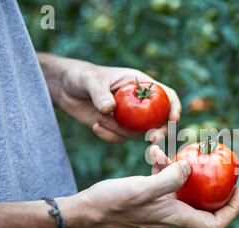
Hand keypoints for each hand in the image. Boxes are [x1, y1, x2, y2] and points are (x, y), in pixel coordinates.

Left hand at [39, 53, 180, 143]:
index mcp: (140, 85)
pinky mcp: (116, 128)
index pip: (166, 95)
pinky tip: (95, 126)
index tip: (174, 119)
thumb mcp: (90, 81)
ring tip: (99, 118)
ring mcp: (129, 118)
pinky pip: (120, 139)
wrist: (64, 89)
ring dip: (119, 130)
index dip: (174, 107)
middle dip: (159, 131)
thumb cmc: (81, 77)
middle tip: (152, 139)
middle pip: (159, 120)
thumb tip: (110, 109)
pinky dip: (108, 136)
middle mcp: (139, 103)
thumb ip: (100, 94)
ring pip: (136, 133)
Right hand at [72, 145, 238, 227]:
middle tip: (220, 163)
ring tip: (169, 151)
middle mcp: (172, 214)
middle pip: (204, 203)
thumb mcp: (142, 189)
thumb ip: (169, 179)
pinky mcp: (149, 196)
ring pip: (184, 187)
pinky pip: (165, 180)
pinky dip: (164, 166)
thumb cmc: (112, 204)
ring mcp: (161, 205)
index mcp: (176, 217)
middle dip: (213, 183)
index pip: (215, 224)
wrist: (86, 212)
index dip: (232, 209)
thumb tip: (191, 167)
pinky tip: (155, 152)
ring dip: (182, 168)